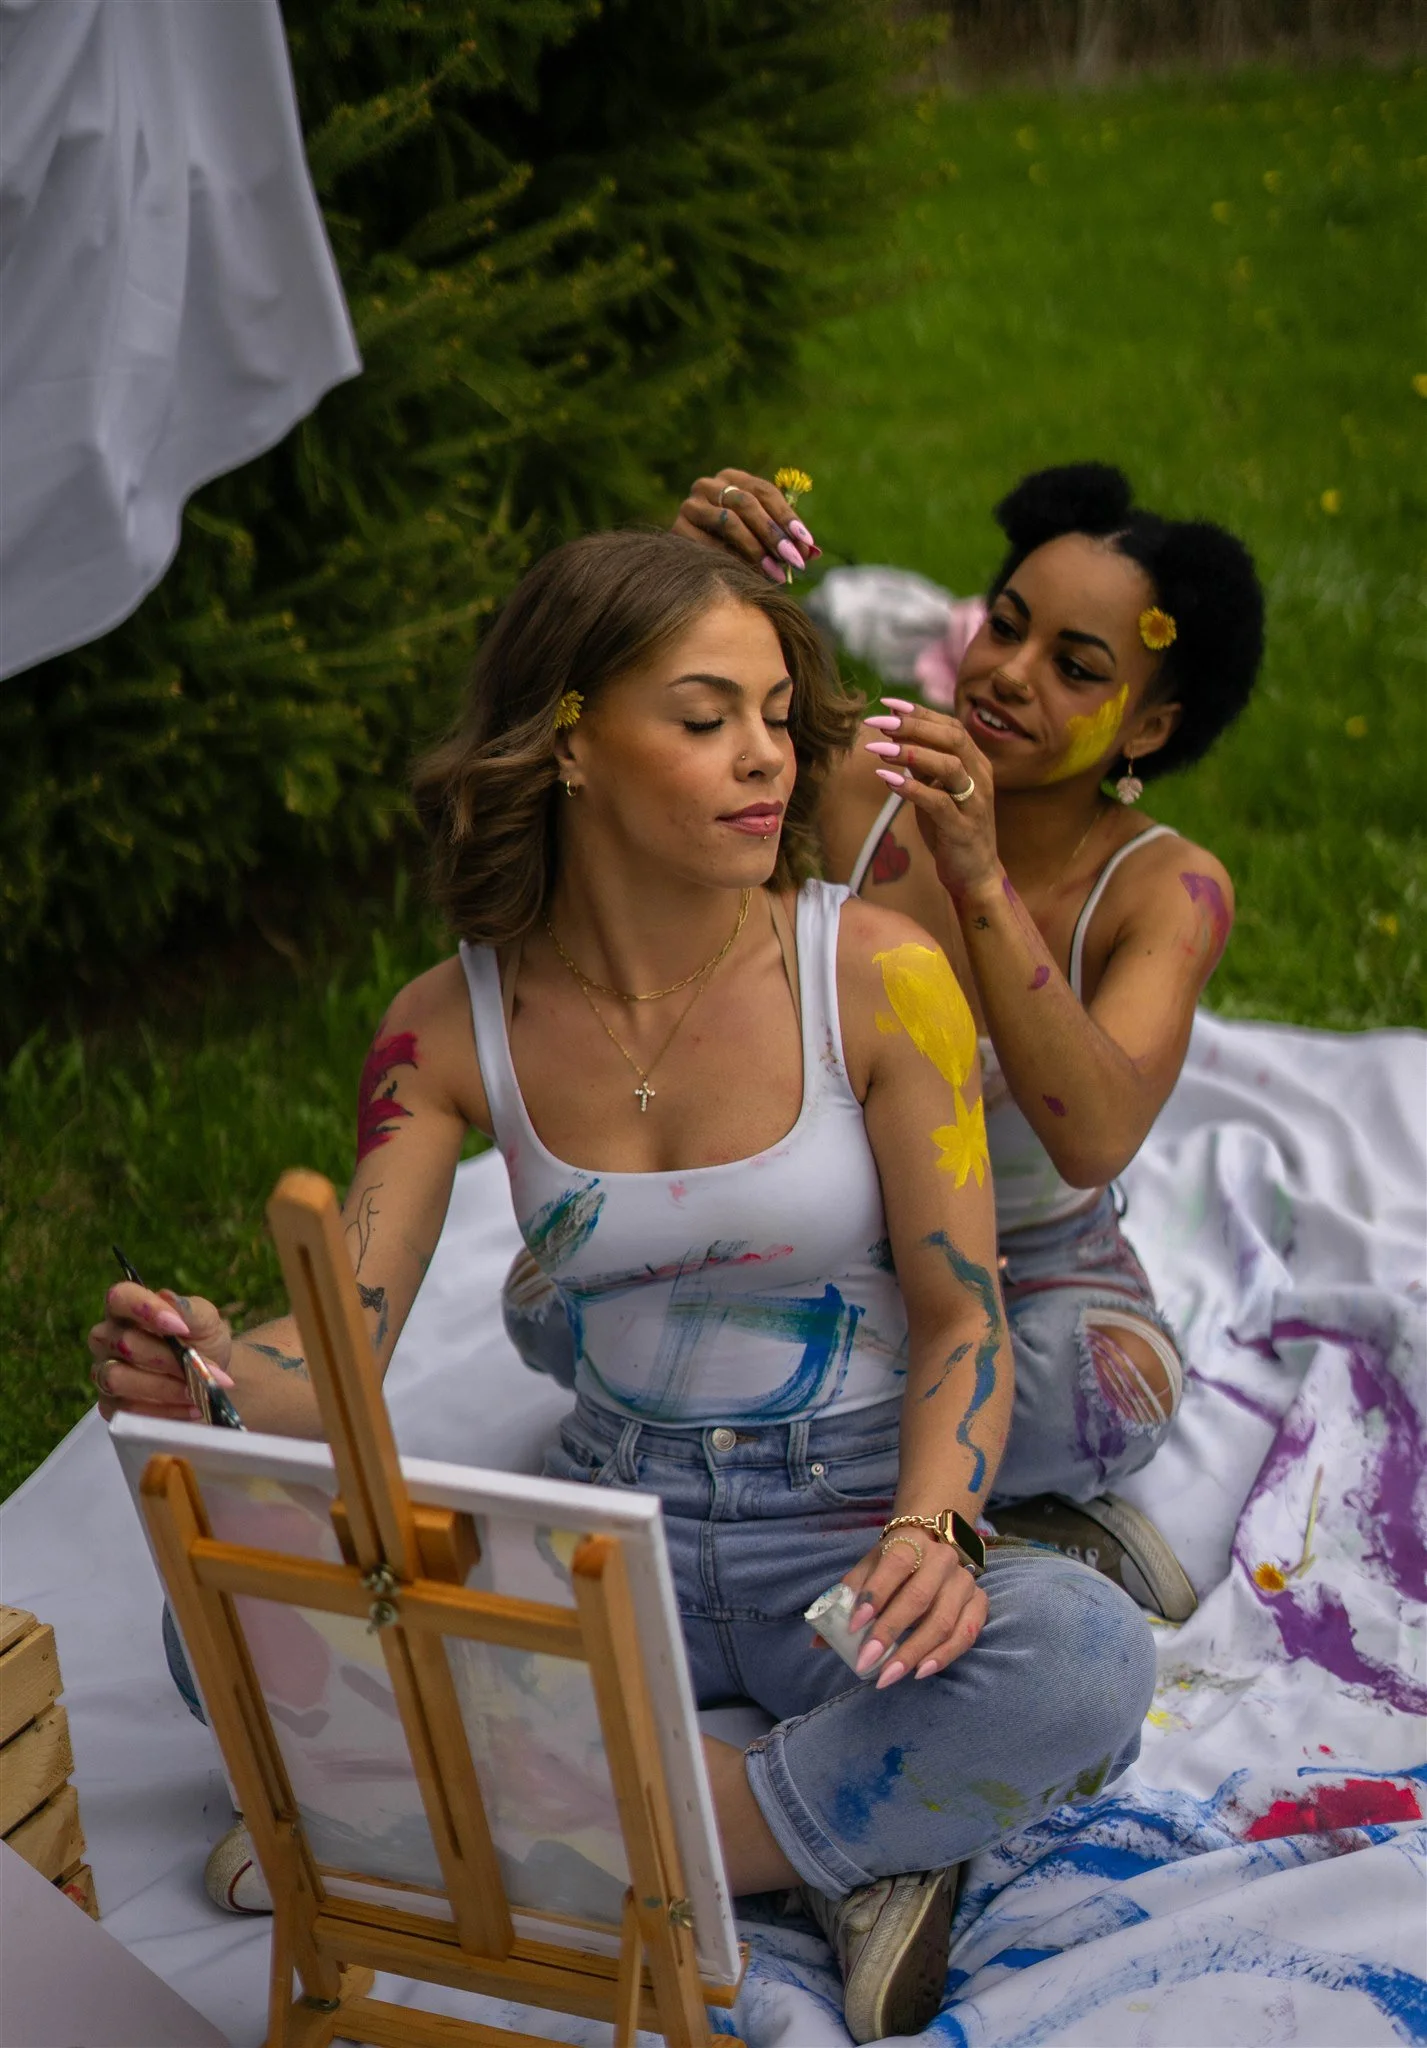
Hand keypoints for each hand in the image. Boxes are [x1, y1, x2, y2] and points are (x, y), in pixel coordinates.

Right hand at [87, 1283, 233, 1423]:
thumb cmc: (202, 1342)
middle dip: (168, 1359)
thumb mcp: (206, 1322)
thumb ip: (190, 1311)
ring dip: (164, 1388)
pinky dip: (163, 1410)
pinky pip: (126, 1410)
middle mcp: (107, 1338)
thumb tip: (168, 1299)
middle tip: (202, 1369)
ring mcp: (104, 1372)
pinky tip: (191, 1407)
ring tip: (197, 1391)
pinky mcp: (109, 1405)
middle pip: (125, 1344)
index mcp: (126, 1309)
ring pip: (118, 1378)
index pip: (120, 1297)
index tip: (181, 1327)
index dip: (146, 1309)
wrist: (209, 1379)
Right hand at [672, 467, 819, 584]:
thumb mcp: (762, 538)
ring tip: (776, 572)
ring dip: (757, 548)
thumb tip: (814, 552)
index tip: (806, 543)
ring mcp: (691, 505)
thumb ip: (786, 540)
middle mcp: (708, 485)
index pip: (765, 491)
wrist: (687, 563)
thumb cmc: (732, 547)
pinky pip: (710, 544)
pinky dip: (732, 559)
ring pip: (730, 521)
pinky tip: (748, 576)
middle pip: (747, 503)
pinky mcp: (679, 529)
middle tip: (794, 560)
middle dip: (774, 534)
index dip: (787, 516)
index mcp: (731, 478)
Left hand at [840, 1528, 987, 1687]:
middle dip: (889, 1633)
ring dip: (914, 1652)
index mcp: (911, 1542)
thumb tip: (818, 1639)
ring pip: (943, 1621)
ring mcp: (964, 1581)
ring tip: (889, 1675)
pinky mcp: (979, 1601)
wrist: (933, 1543)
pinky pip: (966, 1633)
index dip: (874, 1596)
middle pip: (918, 1598)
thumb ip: (846, 1599)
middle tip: (866, 1662)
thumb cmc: (894, 1563)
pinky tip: (921, 1671)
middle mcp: (942, 1558)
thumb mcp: (869, 1569)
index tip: (853, 1627)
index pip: (894, 1566)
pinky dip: (945, 1655)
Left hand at [863, 698, 1001, 899]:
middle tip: (879, 722)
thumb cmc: (951, 829)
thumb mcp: (936, 790)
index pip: (950, 726)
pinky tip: (887, 780)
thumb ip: (922, 763)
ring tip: (878, 748)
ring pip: (949, 765)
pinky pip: (939, 803)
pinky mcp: (964, 828)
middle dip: (914, 726)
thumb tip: (893, 732)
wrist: (974, 874)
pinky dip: (912, 789)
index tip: (888, 704)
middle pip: (952, 738)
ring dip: (912, 753)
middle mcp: (980, 777)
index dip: (920, 713)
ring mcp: (975, 803)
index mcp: (976, 763)